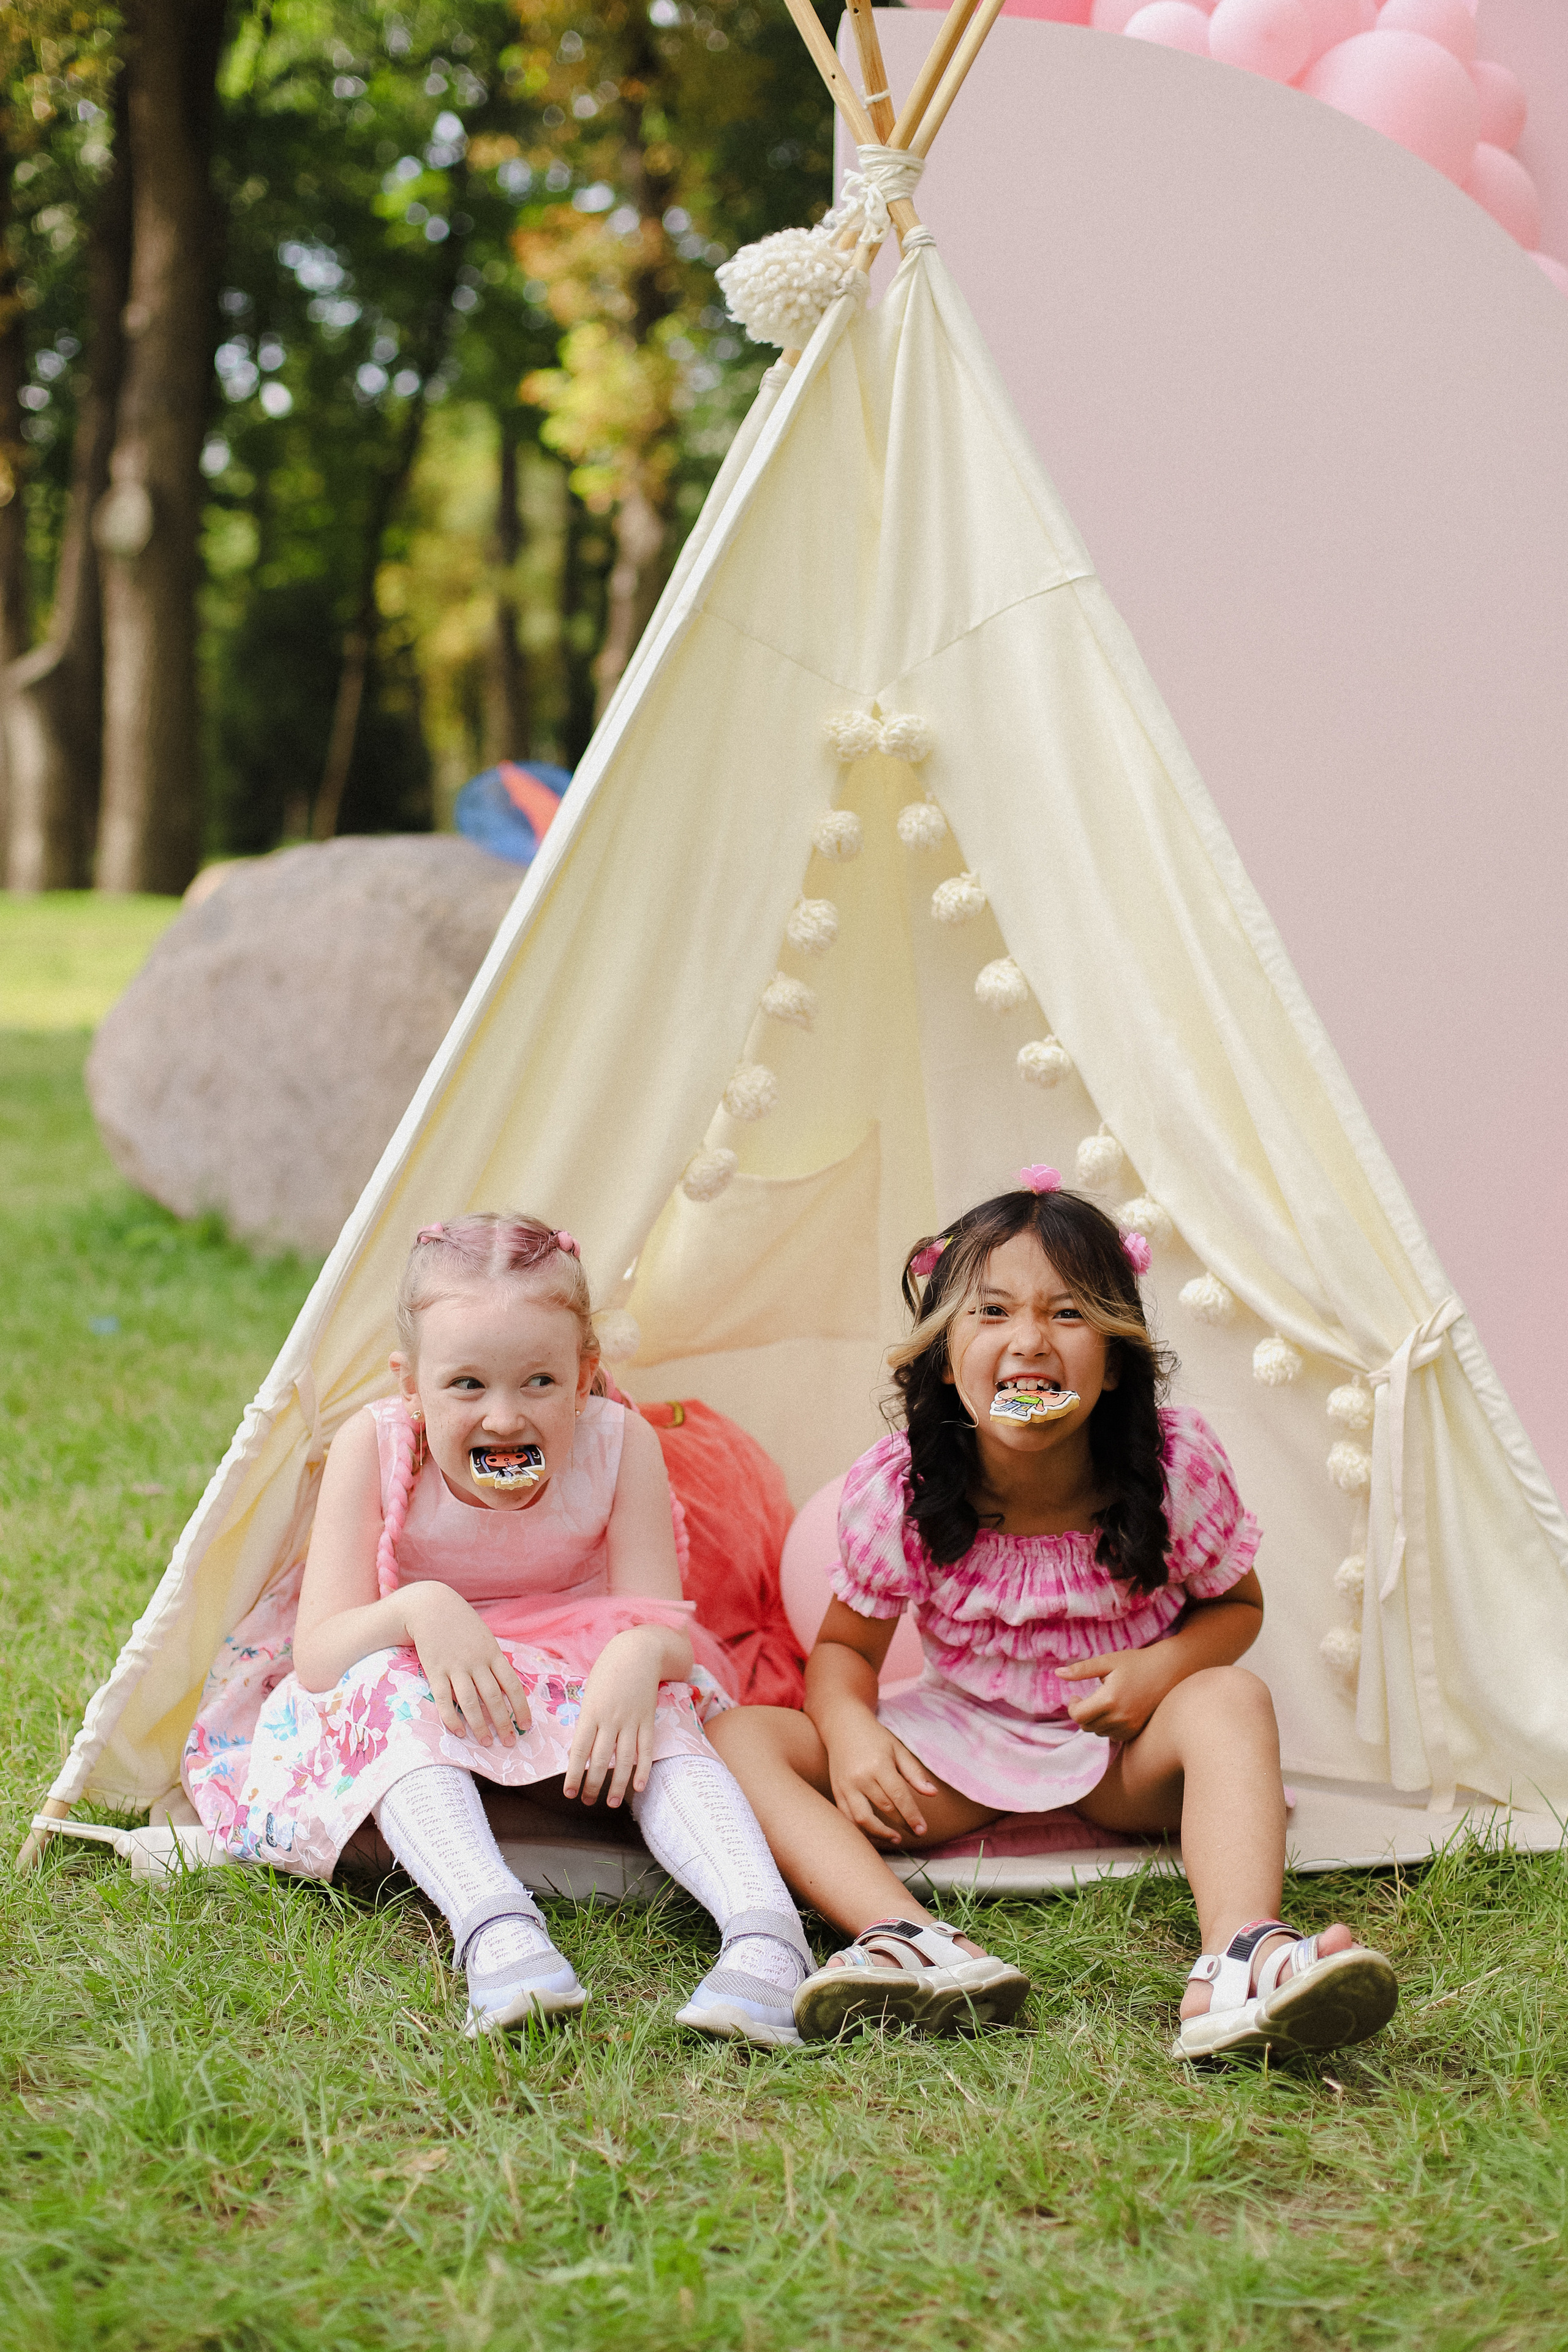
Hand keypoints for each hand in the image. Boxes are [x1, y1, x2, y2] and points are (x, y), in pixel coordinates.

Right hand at [403, 1584, 530, 1747]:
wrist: (430, 1605)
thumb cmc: (460, 1622)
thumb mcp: (484, 1637)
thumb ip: (493, 1660)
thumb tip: (506, 1685)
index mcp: (492, 1653)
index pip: (512, 1685)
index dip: (521, 1707)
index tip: (526, 1726)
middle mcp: (476, 1661)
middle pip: (494, 1697)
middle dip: (503, 1722)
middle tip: (509, 1742)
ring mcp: (455, 1666)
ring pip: (471, 1701)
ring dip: (479, 1725)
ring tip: (486, 1742)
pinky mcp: (435, 1670)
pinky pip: (445, 1698)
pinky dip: (451, 1717)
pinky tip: (458, 1731)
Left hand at [563, 1628, 662, 1808]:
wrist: (638, 1651)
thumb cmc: (608, 1671)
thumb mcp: (590, 1693)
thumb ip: (587, 1720)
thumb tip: (581, 1750)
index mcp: (591, 1712)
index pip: (579, 1750)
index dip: (574, 1774)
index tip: (569, 1793)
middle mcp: (611, 1719)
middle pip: (601, 1759)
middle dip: (593, 1784)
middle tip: (587, 1801)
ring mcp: (631, 1720)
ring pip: (624, 1759)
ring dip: (617, 1784)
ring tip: (610, 1803)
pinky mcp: (648, 1720)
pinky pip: (646, 1749)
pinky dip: (643, 1769)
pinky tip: (639, 1786)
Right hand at [825, 1710, 939, 1845]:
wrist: (843, 1726)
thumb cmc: (875, 1737)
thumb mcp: (897, 1749)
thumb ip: (914, 1772)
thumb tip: (933, 1793)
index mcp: (879, 1765)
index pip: (899, 1796)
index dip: (912, 1816)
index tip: (923, 1830)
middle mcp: (861, 1777)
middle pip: (884, 1809)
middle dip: (902, 1825)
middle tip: (917, 1834)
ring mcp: (845, 1786)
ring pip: (862, 1819)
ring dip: (880, 1834)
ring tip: (896, 1838)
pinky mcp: (836, 1791)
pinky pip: (847, 1818)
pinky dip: (860, 1830)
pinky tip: (874, 1833)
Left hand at [1058, 1647, 1176, 1742]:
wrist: (1169, 1671)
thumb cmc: (1136, 1663)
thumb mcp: (1107, 1662)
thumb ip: (1081, 1670)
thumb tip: (1057, 1674)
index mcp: (1109, 1700)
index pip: (1078, 1716)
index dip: (1072, 1706)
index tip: (1076, 1695)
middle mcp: (1120, 1717)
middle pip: (1086, 1726)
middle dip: (1082, 1713)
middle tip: (1088, 1697)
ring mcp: (1130, 1727)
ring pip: (1099, 1732)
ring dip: (1095, 1720)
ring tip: (1105, 1701)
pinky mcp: (1137, 1731)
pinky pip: (1113, 1735)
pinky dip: (1109, 1726)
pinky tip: (1115, 1710)